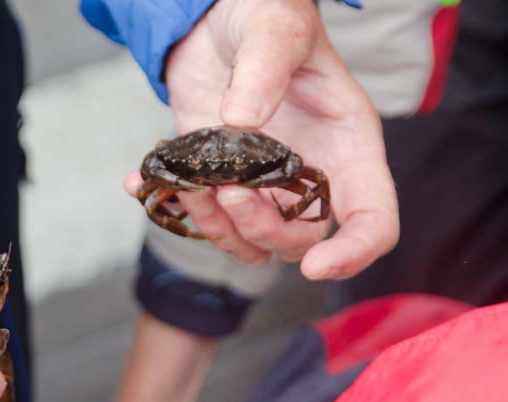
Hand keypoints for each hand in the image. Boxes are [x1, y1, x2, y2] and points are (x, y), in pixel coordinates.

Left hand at [128, 0, 397, 278]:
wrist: (216, 18)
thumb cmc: (265, 15)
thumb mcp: (274, 28)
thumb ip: (263, 68)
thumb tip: (242, 120)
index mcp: (345, 144)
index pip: (371, 218)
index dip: (354, 252)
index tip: (317, 267)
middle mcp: (308, 174)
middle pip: (299, 239)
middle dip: (261, 229)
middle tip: (228, 190)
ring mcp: (262, 184)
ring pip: (249, 242)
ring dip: (216, 228)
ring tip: (191, 186)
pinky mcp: (218, 180)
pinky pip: (203, 219)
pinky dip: (171, 210)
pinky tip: (140, 182)